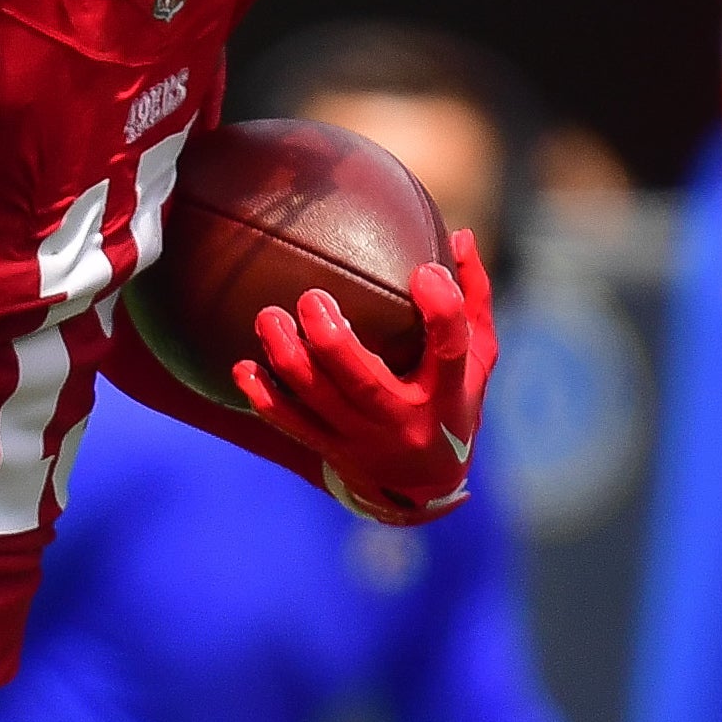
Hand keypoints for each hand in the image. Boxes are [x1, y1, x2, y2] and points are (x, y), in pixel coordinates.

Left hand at [235, 225, 496, 524]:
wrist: (423, 486)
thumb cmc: (451, 401)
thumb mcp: (478, 359)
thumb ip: (471, 299)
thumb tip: (458, 235)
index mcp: (447, 392)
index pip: (450, 350)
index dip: (441, 313)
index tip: (422, 272)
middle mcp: (404, 421)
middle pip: (365, 383)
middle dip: (332, 342)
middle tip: (311, 298)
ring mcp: (363, 439)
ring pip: (320, 401)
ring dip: (288, 360)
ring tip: (269, 317)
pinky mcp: (332, 449)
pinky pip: (292, 424)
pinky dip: (265, 398)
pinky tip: (242, 367)